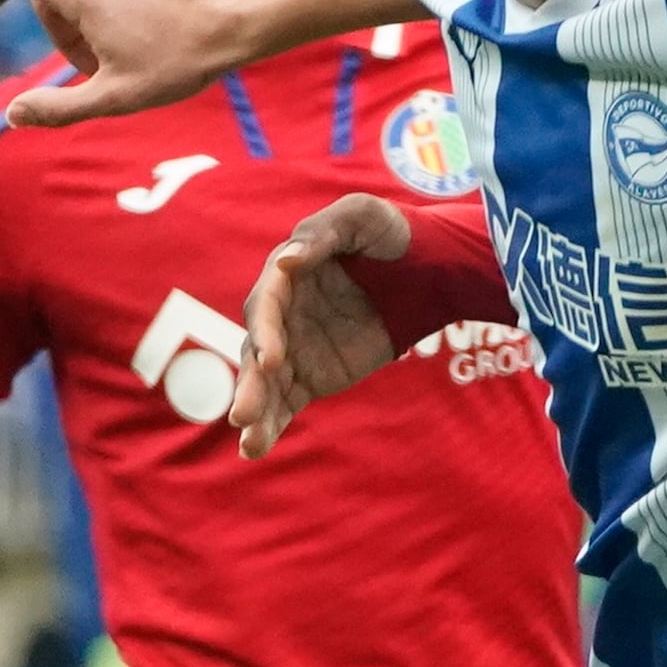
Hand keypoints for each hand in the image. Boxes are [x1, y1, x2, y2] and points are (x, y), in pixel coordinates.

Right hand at [11, 0, 262, 130]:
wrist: (242, 15)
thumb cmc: (180, 59)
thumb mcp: (117, 96)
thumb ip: (59, 108)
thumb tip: (13, 115)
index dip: (23, 8)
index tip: (45, 28)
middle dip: (76, 27)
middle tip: (108, 63)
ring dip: (106, 6)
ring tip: (142, 38)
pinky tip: (162, 9)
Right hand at [232, 194, 409, 458]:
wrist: (423, 270)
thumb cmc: (388, 234)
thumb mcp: (360, 217)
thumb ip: (322, 235)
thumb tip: (287, 262)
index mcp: (286, 274)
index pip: (267, 304)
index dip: (267, 331)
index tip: (273, 359)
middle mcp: (281, 313)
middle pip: (257, 349)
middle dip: (250, 382)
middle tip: (242, 413)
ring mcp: (293, 347)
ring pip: (265, 383)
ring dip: (255, 411)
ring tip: (247, 442)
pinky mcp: (310, 375)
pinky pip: (285, 402)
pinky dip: (271, 425)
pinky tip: (255, 449)